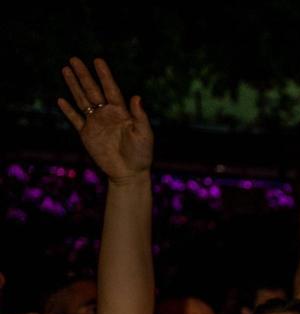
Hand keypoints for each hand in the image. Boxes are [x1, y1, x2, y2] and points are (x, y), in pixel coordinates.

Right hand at [57, 58, 152, 182]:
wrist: (129, 172)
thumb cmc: (141, 154)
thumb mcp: (144, 134)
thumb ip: (140, 116)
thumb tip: (137, 96)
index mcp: (122, 112)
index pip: (111, 89)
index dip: (104, 75)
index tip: (98, 60)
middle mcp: (107, 114)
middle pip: (92, 90)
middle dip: (83, 75)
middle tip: (74, 59)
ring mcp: (96, 123)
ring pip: (82, 100)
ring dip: (73, 86)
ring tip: (65, 70)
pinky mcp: (87, 134)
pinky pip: (75, 119)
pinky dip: (68, 110)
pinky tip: (61, 100)